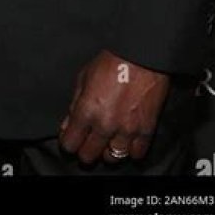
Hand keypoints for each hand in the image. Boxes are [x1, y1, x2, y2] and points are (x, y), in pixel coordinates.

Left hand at [58, 49, 169, 165]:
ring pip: (112, 158)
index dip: (68, 142)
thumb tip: (68, 125)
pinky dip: (130, 150)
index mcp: (87, 110)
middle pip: (89, 155)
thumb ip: (75, 104)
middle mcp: (106, 125)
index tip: (71, 138)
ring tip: (107, 141)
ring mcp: (127, 130)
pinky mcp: (146, 130)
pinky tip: (126, 141)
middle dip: (85, 150)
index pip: (70, 143)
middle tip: (87, 141)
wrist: (141, 56)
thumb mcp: (84, 77)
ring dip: (107, 151)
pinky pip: (136, 154)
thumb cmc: (111, 61)